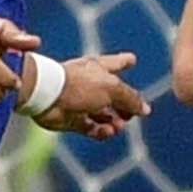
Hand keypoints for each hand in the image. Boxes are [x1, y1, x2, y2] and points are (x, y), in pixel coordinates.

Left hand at [34, 50, 148, 139]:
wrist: (47, 97)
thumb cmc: (79, 84)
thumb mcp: (113, 88)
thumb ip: (131, 99)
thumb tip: (145, 110)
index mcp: (98, 68)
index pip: (116, 62)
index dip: (124, 61)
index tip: (131, 60)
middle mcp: (90, 84)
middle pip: (113, 96)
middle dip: (125, 107)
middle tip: (129, 114)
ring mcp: (80, 102)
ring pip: (104, 115)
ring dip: (115, 123)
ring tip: (117, 126)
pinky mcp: (72, 120)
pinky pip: (92, 128)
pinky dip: (101, 132)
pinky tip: (107, 131)